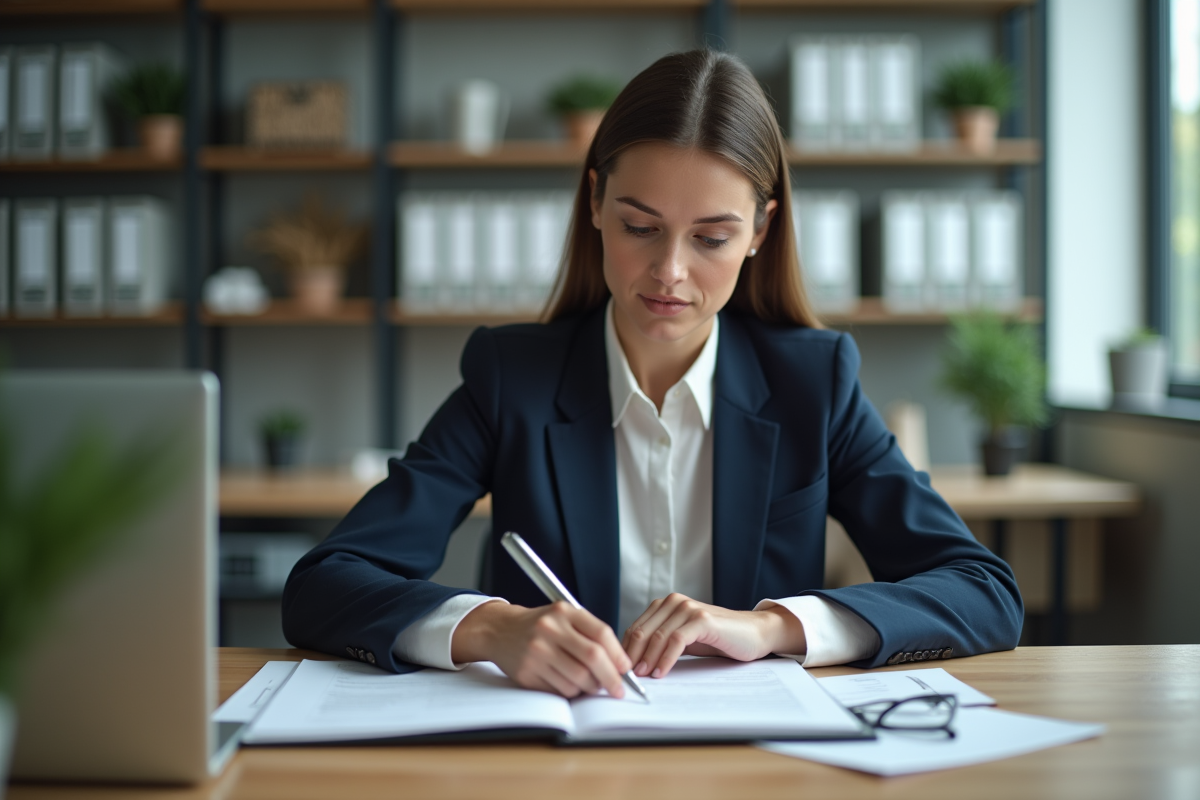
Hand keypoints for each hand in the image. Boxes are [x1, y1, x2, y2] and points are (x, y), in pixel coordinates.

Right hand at [451, 601, 631, 698]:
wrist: (500, 630)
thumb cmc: (540, 625)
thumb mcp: (564, 617)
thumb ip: (590, 633)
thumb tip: (619, 664)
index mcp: (563, 612)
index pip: (600, 633)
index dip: (618, 655)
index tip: (626, 669)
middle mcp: (549, 629)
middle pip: (592, 658)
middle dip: (611, 678)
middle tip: (618, 689)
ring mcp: (536, 651)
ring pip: (578, 679)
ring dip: (590, 687)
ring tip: (591, 685)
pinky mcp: (527, 672)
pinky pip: (560, 690)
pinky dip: (572, 692)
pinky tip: (570, 684)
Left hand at [621, 593, 805, 678]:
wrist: (753, 634)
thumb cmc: (717, 639)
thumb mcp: (684, 639)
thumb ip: (662, 643)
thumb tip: (634, 662)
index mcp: (665, 605)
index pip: (636, 628)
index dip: (625, 650)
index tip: (620, 671)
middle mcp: (674, 602)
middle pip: (642, 631)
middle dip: (632, 656)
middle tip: (628, 677)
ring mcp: (688, 609)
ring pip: (657, 636)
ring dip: (647, 659)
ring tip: (643, 677)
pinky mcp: (702, 620)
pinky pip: (676, 640)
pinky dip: (665, 658)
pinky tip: (661, 672)